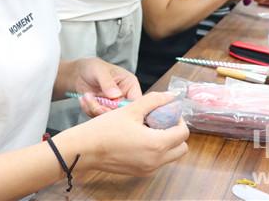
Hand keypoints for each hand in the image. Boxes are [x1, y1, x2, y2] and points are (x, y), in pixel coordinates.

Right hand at [58, 92, 189, 175]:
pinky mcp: (139, 172)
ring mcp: (148, 169)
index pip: (183, 133)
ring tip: (149, 129)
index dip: (179, 120)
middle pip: (181, 148)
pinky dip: (156, 151)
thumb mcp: (131, 109)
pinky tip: (140, 138)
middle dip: (176, 133)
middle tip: (161, 121)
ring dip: (167, 143)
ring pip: (170, 156)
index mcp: (157, 144)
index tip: (168, 112)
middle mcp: (156, 161)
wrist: (84, 149)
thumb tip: (170, 96)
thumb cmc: (105, 129)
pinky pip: (157, 162)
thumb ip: (154, 100)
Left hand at [71, 57, 141, 117]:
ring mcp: (114, 105)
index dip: (125, 107)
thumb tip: (116, 95)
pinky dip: (89, 110)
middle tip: (94, 101)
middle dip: (106, 109)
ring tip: (87, 96)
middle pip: (123, 113)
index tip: (111, 104)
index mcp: (130, 85)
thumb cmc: (93, 67)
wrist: (79, 73)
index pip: (136, 101)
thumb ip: (108, 82)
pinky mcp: (104, 111)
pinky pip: (98, 117)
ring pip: (109, 117)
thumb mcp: (100, 71)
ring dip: (95, 108)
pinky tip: (84, 99)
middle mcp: (125, 97)